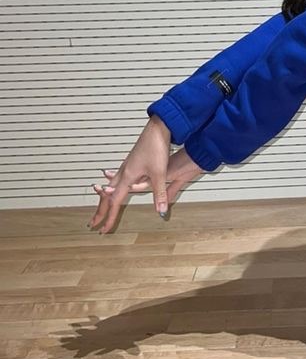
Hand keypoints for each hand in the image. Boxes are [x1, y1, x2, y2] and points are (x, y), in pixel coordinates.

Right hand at [88, 115, 172, 233]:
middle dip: (100, 210)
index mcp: (127, 176)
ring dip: (104, 198)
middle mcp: (124, 171)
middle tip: (92, 223)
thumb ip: (159, 193)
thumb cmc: (156, 147)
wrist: (159, 128)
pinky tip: (113, 183)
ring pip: (111, 186)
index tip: (103, 230)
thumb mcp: (159, 173)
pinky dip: (112, 186)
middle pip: (107, 195)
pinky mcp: (132, 161)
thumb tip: (160, 211)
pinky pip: (117, 177)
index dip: (109, 217)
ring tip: (99, 206)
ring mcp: (127, 165)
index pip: (114, 202)